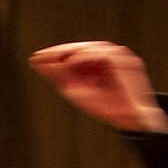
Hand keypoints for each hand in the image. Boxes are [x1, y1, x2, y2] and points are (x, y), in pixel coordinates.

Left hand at [29, 42, 167, 133]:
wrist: (130, 119)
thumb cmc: (107, 107)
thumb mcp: (77, 90)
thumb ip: (61, 76)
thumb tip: (38, 63)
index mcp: (100, 63)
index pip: (77, 52)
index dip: (57, 53)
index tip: (37, 58)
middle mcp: (111, 57)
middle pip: (83, 47)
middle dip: (61, 51)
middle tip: (41, 56)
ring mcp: (121, 58)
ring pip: (94, 47)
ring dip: (73, 52)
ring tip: (54, 58)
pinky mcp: (127, 63)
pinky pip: (105, 55)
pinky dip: (87, 57)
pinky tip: (70, 62)